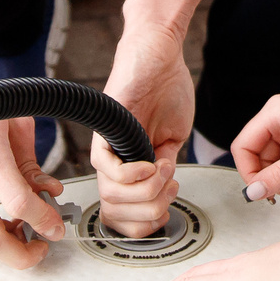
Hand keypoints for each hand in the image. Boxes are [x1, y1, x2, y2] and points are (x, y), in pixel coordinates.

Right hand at [0, 56, 67, 268]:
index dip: (44, 221)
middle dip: (21, 255)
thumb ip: (31, 163)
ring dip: (3, 249)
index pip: (18, 203)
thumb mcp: (15, 121)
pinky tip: (4, 223)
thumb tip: (49, 191)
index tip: (56, 227)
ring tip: (23, 235)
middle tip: (41, 248)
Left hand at [95, 21, 195, 235]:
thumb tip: (164, 191)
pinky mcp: (105, 131)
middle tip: (168, 192)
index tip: (165, 212)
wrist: (160, 54)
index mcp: (128, 167)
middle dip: (149, 213)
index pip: (121, 215)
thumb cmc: (166, 88)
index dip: (144, 225)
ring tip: (163, 172)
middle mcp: (114, 161)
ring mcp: (108, 147)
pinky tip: (151, 164)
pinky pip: (108, 168)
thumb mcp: (174, 139)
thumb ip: (166, 167)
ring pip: (111, 196)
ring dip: (146, 192)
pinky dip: (133, 175)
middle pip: (114, 214)